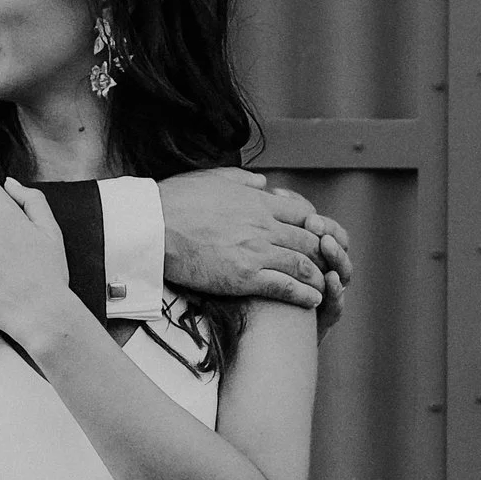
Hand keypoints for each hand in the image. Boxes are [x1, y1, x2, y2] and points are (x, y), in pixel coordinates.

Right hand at [160, 168, 351, 314]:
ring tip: (324, 287)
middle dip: (323, 255)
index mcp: (258, 202)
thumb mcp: (214, 178)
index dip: (316, 228)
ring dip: (318, 277)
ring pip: (303, 265)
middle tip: (328, 267)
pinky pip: (285, 287)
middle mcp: (264, 225)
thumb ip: (243, 180)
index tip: (318, 239)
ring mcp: (256, 251)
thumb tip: (263, 183)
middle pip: (309, 240)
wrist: (153, 226)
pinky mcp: (244, 276)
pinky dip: (304, 295)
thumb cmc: (176, 201)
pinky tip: (312, 301)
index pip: (303, 214)